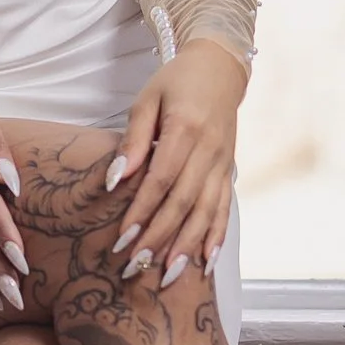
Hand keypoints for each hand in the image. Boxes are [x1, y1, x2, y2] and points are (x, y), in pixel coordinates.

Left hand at [105, 42, 244, 286]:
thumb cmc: (177, 82)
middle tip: (135, 266)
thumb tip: (115, 179)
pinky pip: (224, 209)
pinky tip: (205, 263)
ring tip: (167, 275)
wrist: (221, 69)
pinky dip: (216, 237)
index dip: (143, 212)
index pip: (162, 180)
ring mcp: (223, 163)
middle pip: (183, 203)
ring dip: (186, 247)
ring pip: (206, 212)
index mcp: (186, 129)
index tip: (122, 239)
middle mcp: (209, 151)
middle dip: (159, 238)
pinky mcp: (229, 171)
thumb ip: (133, 139)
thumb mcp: (147, 99)